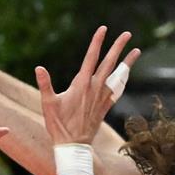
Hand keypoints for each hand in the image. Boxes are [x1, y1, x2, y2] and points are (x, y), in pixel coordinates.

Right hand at [35, 26, 140, 145]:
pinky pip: (118, 90)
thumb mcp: (48, 104)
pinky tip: (127, 75)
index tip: (103, 29)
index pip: (91, 57)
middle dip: (118, 47)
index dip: (97, 42)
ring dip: (127, 62)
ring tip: (136, 50)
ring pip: (118, 75)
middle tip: (127, 34)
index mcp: (81, 84)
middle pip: (109, 63)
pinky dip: (123, 80)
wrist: (73, 145)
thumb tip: (39, 68)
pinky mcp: (105, 107)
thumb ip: (45, 84)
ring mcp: (102, 97)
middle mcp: (95, 88)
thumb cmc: (58, 125)